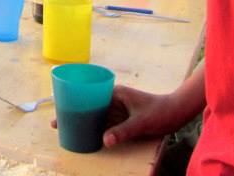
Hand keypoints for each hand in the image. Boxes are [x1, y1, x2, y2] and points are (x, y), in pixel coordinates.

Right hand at [50, 85, 183, 148]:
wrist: (177, 112)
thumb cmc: (161, 112)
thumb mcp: (141, 122)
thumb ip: (123, 131)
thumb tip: (104, 141)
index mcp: (115, 93)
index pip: (89, 93)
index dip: (74, 101)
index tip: (60, 108)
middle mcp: (114, 98)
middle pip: (89, 104)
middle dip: (73, 112)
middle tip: (56, 123)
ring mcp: (119, 108)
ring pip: (95, 114)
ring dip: (82, 120)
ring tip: (66, 129)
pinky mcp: (124, 118)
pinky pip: (105, 122)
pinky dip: (94, 127)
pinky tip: (87, 135)